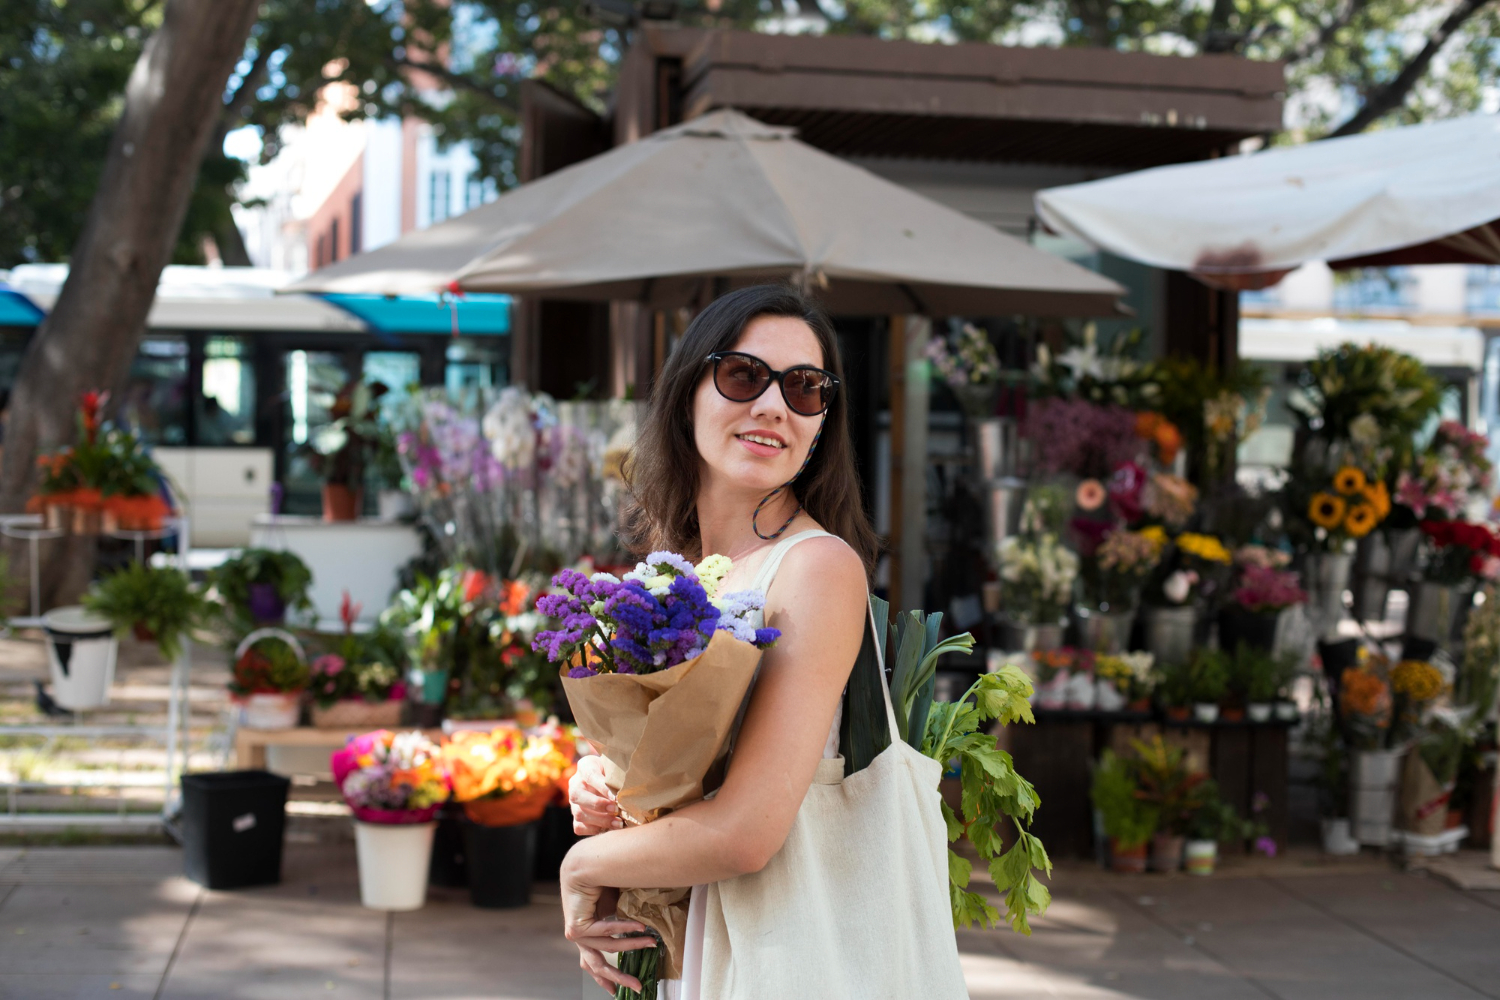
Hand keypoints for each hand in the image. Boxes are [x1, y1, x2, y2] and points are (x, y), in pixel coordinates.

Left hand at [562, 870, 655, 993]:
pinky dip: (624, 929)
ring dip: (632, 947)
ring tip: (651, 943)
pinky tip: (640, 927)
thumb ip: (621, 921)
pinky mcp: (575, 929)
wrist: (584, 862)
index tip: (614, 990)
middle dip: (618, 977)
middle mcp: (580, 936)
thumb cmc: (601, 879)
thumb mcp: (614, 905)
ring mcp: (576, 934)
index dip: (604, 977)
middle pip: (597, 966)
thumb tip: (644, 930)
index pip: (592, 961)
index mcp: (586, 932)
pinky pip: (605, 934)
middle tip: (637, 986)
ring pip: (606, 952)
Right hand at [569, 753, 621, 835]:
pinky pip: (579, 827)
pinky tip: (610, 828)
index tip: (616, 796)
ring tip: (618, 823)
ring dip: (600, 820)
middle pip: (577, 795)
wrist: (609, 780)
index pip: (590, 774)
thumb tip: (627, 791)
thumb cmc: (615, 772)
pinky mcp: (576, 817)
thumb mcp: (616, 768)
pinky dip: (595, 830)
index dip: (602, 786)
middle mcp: (575, 784)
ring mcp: (573, 802)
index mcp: (585, 766)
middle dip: (598, 804)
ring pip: (579, 813)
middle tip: (616, 809)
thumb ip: (618, 776)